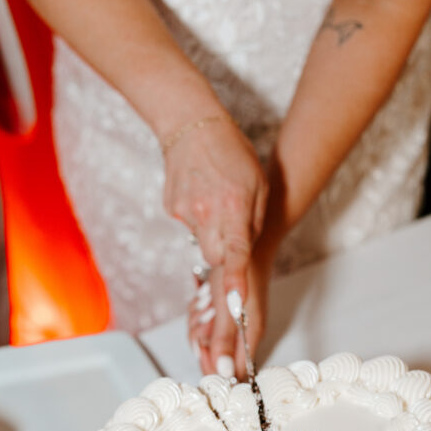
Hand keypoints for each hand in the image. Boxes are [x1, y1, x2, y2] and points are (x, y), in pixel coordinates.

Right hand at [163, 115, 268, 302]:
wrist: (191, 125)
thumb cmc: (231, 152)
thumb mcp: (259, 184)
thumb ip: (254, 222)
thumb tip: (245, 251)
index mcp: (233, 207)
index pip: (236, 254)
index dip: (236, 282)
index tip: (237, 305)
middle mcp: (206, 213)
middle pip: (216, 258)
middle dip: (226, 252)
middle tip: (232, 225)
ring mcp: (185, 212)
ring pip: (202, 242)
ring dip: (212, 231)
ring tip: (217, 198)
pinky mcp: (172, 209)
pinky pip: (190, 226)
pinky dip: (198, 216)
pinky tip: (202, 191)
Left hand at [188, 240, 275, 379]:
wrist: (250, 246)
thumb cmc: (243, 272)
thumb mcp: (226, 307)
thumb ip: (224, 341)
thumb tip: (223, 372)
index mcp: (250, 338)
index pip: (234, 373)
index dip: (213, 367)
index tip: (203, 347)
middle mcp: (244, 335)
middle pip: (216, 358)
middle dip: (202, 340)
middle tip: (204, 316)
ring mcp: (235, 325)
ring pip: (208, 341)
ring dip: (198, 324)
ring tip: (205, 303)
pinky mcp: (228, 316)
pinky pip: (207, 326)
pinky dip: (200, 315)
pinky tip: (204, 299)